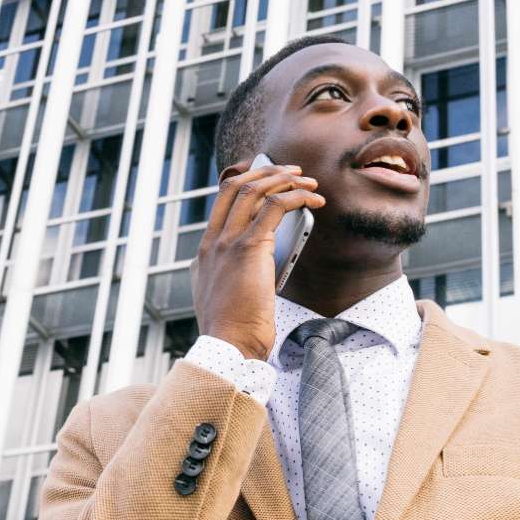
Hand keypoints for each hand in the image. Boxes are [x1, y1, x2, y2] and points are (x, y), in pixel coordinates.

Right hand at [190, 163, 324, 360]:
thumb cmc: (234, 331)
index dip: (248, 181)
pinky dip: (297, 197)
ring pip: (254, 190)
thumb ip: (230, 274)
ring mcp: (228, 242)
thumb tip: (257, 260)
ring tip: (309, 183)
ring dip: (285, 180)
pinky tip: (314, 201)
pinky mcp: (249, 248)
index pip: (222, 200)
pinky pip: (274, 207)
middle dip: (267, 172)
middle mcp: (213, 241)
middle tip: (293, 171)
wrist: (229, 347)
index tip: (270, 179)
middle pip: (236, 186)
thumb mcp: (225, 297)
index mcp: (205, 251)